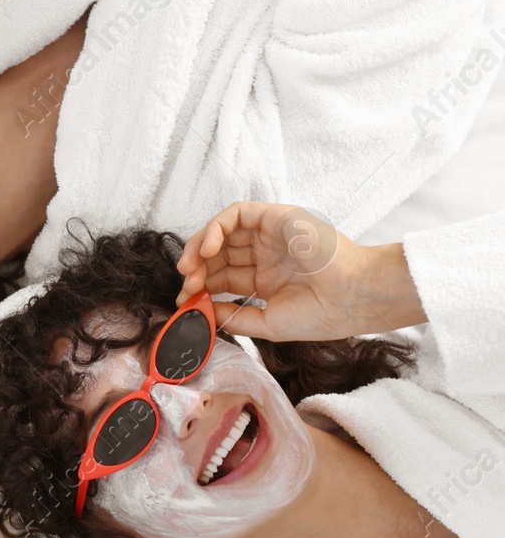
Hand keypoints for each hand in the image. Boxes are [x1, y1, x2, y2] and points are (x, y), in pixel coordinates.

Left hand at [175, 201, 424, 340]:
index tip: (185, 302)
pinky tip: (207, 250)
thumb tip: (203, 311)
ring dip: (198, 248)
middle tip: (184, 287)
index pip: (222, 276)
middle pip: (218, 254)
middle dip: (196, 270)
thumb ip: (234, 316)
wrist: (352, 299)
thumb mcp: (267, 323)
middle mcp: (266, 254)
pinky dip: (215, 228)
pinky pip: (236, 214)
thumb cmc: (320, 313)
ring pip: (222, 232)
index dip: (200, 287)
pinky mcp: (276, 217)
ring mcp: (271, 234)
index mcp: (266, 278)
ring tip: (188, 269)